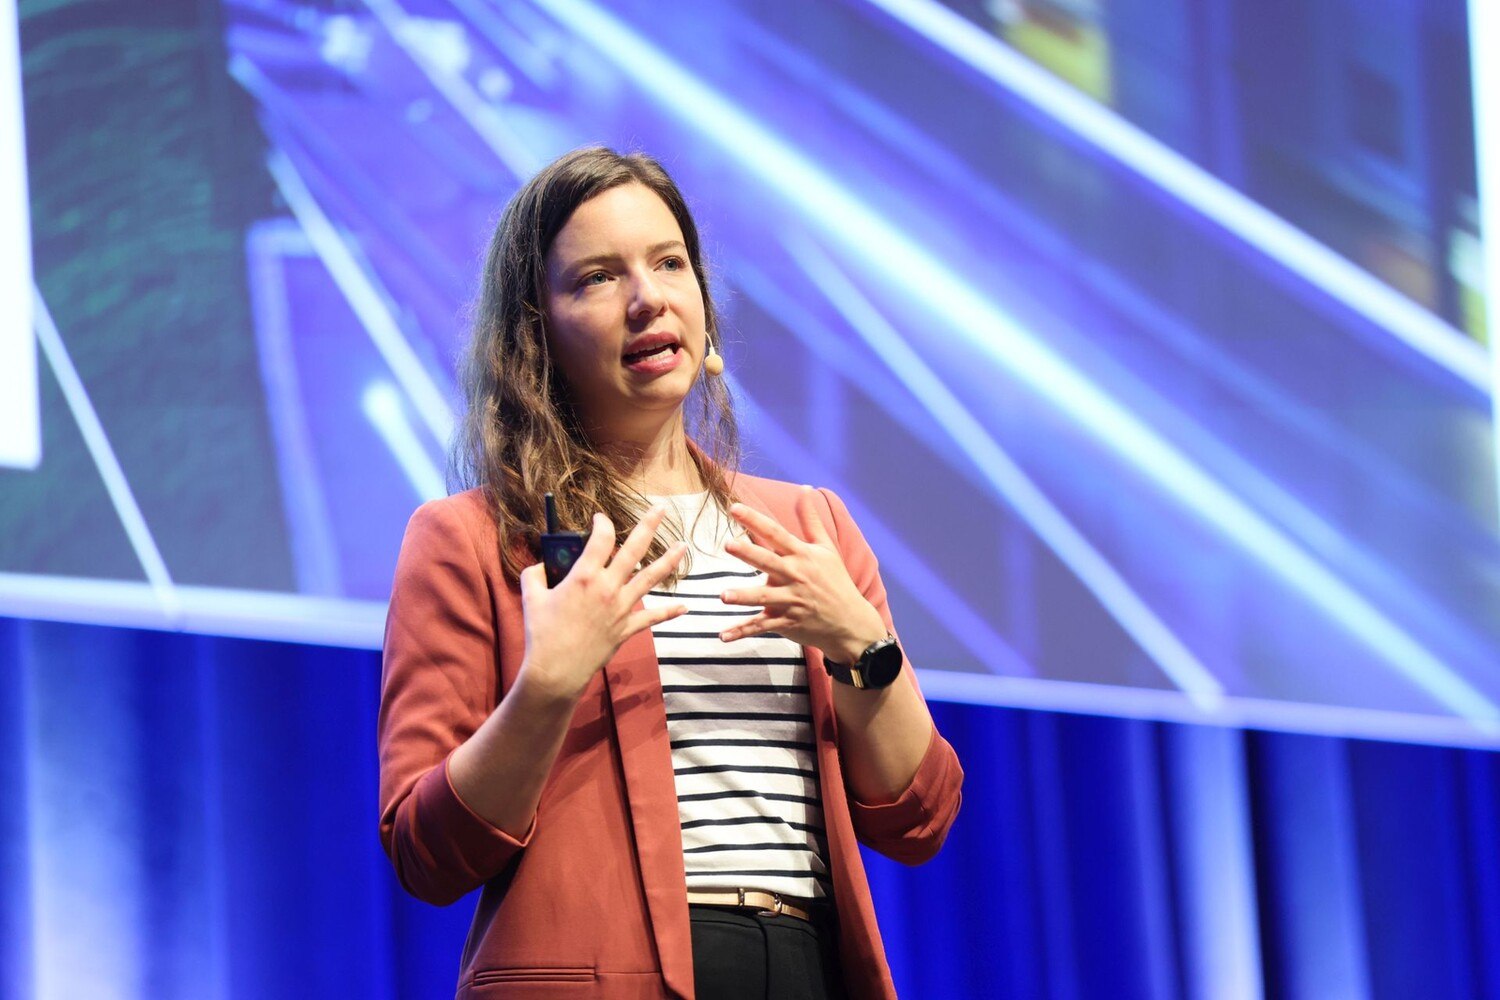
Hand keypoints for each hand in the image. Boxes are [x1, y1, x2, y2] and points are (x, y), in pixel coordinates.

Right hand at [518, 504, 688, 700]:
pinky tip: (684, 607)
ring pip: (650, 578)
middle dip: (649, 525)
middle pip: (634, 549)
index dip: (603, 522)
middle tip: (661, 509)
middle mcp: (607, 587)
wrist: (556, 671)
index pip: (601, 538)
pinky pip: (652, 617)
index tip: (601, 519)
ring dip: (668, 560)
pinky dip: (669, 612)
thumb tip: (542, 565)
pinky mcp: (627, 628)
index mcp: (583, 576)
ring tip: (683, 546)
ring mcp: (621, 608)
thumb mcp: (531, 597)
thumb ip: (535, 575)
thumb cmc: (541, 633)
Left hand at [718, 487, 887, 662]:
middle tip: (728, 545)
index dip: (755, 520)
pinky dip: (742, 632)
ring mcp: (791, 601)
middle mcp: (796, 576)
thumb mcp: (827, 548)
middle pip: (768, 562)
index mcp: (802, 555)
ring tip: (724, 595)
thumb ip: (811, 519)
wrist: (851, 623)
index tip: (734, 508)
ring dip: (744, 597)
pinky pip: (761, 627)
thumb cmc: (836, 581)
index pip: (776, 533)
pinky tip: (723, 636)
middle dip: (749, 554)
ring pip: (764, 598)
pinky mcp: (787, 623)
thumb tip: (806, 488)